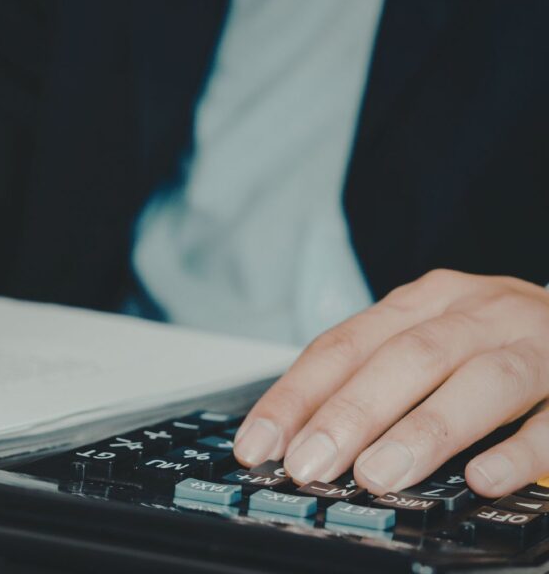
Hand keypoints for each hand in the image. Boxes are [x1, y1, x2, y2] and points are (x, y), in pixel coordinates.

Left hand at [234, 269, 548, 497]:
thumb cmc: (491, 338)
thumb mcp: (425, 338)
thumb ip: (372, 378)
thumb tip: (300, 438)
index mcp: (424, 302)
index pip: (344, 345)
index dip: (297, 396)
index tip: (259, 443)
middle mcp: (476, 315)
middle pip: (406, 358)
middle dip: (350, 414)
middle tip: (309, 464)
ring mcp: (535, 346)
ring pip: (480, 382)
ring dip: (423, 431)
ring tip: (375, 474)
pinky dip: (518, 451)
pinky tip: (481, 478)